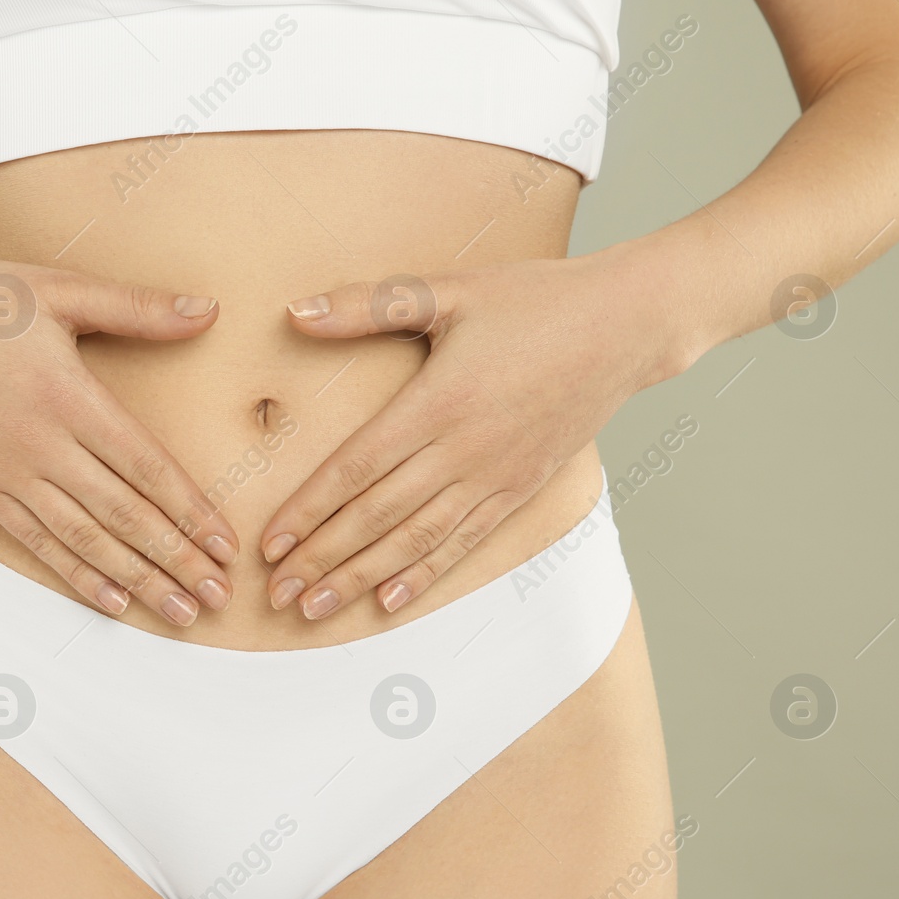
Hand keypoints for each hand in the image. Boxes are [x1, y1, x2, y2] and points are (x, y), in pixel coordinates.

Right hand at [0, 247, 238, 626]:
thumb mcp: (57, 288)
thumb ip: (135, 307)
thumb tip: (208, 311)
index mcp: (67, 394)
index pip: (145, 466)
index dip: (191, 510)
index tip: (227, 543)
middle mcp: (40, 444)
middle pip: (123, 514)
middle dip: (178, 560)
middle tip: (219, 597)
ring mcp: (6, 473)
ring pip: (84, 539)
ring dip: (137, 580)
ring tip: (178, 611)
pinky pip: (35, 542)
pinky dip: (76, 575)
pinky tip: (111, 601)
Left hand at [259, 254, 677, 618]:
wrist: (628, 326)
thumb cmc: (536, 299)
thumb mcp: (451, 290)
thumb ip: (369, 305)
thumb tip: (295, 312)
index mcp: (439, 400)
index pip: (358, 468)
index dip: (309, 510)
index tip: (270, 543)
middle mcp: (465, 449)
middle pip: (378, 516)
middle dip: (322, 558)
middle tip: (277, 593)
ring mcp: (496, 476)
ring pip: (416, 540)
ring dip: (361, 577)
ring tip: (316, 608)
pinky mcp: (520, 489)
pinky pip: (464, 542)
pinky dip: (424, 575)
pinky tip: (388, 602)